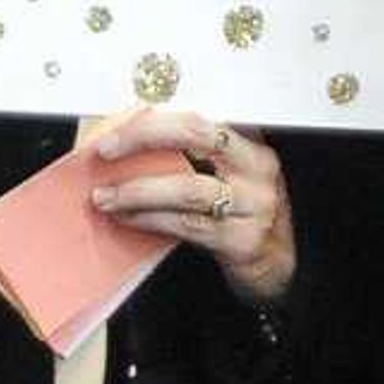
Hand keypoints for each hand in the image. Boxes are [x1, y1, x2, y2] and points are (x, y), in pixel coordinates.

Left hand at [92, 109, 295, 307]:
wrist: (278, 267)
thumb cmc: (242, 214)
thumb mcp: (229, 177)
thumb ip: (195, 157)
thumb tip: (129, 140)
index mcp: (250, 142)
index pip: (199, 115)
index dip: (155, 116)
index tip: (118, 122)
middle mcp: (257, 167)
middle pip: (196, 135)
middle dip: (143, 138)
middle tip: (105, 150)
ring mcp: (253, 204)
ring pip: (187, 187)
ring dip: (138, 190)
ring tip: (105, 197)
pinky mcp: (242, 240)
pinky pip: (186, 225)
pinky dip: (150, 219)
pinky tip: (127, 218)